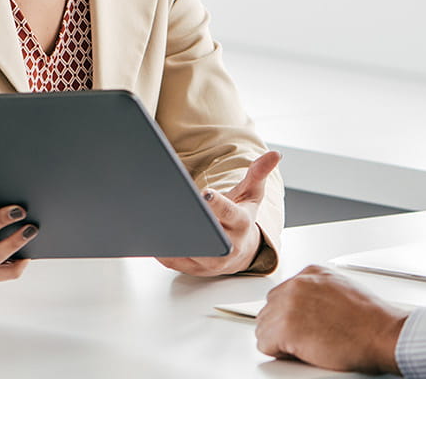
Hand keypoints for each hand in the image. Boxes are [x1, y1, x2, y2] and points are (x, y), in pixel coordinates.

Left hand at [157, 149, 282, 278]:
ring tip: (155, 218)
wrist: (239, 251)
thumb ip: (258, 174)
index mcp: (241, 224)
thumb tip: (275, 155)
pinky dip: (161, 248)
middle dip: (191, 222)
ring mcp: (210, 262)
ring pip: (188, 250)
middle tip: (172, 206)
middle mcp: (227, 247)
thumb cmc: (241, 218)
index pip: (229, 213)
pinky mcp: (193, 270)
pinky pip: (173, 260)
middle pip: (207, 236)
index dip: (217, 205)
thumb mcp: (252, 196)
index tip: (205, 194)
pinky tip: (150, 233)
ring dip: (172, 236)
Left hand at [254, 266, 404, 372]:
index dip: (291, 316)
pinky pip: (265, 345)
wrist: (382, 334)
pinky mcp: (285, 327)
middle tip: (307, 340)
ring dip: (280, 342)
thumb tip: (306, 310)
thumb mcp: (343, 290)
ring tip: (309, 345)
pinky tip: (303, 352)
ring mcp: (289, 304)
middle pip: (269, 310)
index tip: (303, 326)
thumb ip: (318, 294)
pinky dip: (280, 353)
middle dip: (282, 328)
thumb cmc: (371, 320)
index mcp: (310, 273)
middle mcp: (297, 284)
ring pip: (264, 328)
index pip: (281, 295)